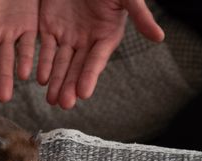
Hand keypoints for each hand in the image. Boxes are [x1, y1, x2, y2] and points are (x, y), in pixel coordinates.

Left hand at [38, 0, 164, 108]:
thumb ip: (140, 15)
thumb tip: (160, 37)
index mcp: (105, 36)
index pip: (96, 60)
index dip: (90, 76)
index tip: (84, 93)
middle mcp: (86, 41)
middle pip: (77, 67)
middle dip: (70, 85)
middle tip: (64, 104)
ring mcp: (67, 36)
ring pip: (60, 63)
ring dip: (56, 81)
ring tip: (51, 100)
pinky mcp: (50, 29)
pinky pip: (45, 49)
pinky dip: (42, 64)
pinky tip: (40, 79)